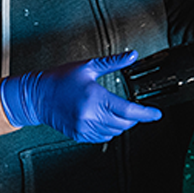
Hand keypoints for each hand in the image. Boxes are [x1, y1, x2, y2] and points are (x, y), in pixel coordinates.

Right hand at [0, 51, 161, 143]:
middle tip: (135, 108)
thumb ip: (113, 62)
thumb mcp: (88, 66)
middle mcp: (90, 115)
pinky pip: (103, 137)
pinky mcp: (79, 135)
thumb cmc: (60, 79)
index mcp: (95, 97)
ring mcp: (84, 127)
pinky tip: (105, 119)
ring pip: (115, 131)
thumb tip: (132, 56)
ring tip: (116, 111)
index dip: (146, 113)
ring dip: (122, 124)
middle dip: (134, 117)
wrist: (37, 96)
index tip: (156, 114)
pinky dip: (109, 130)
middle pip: (124, 123)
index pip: (128, 110)